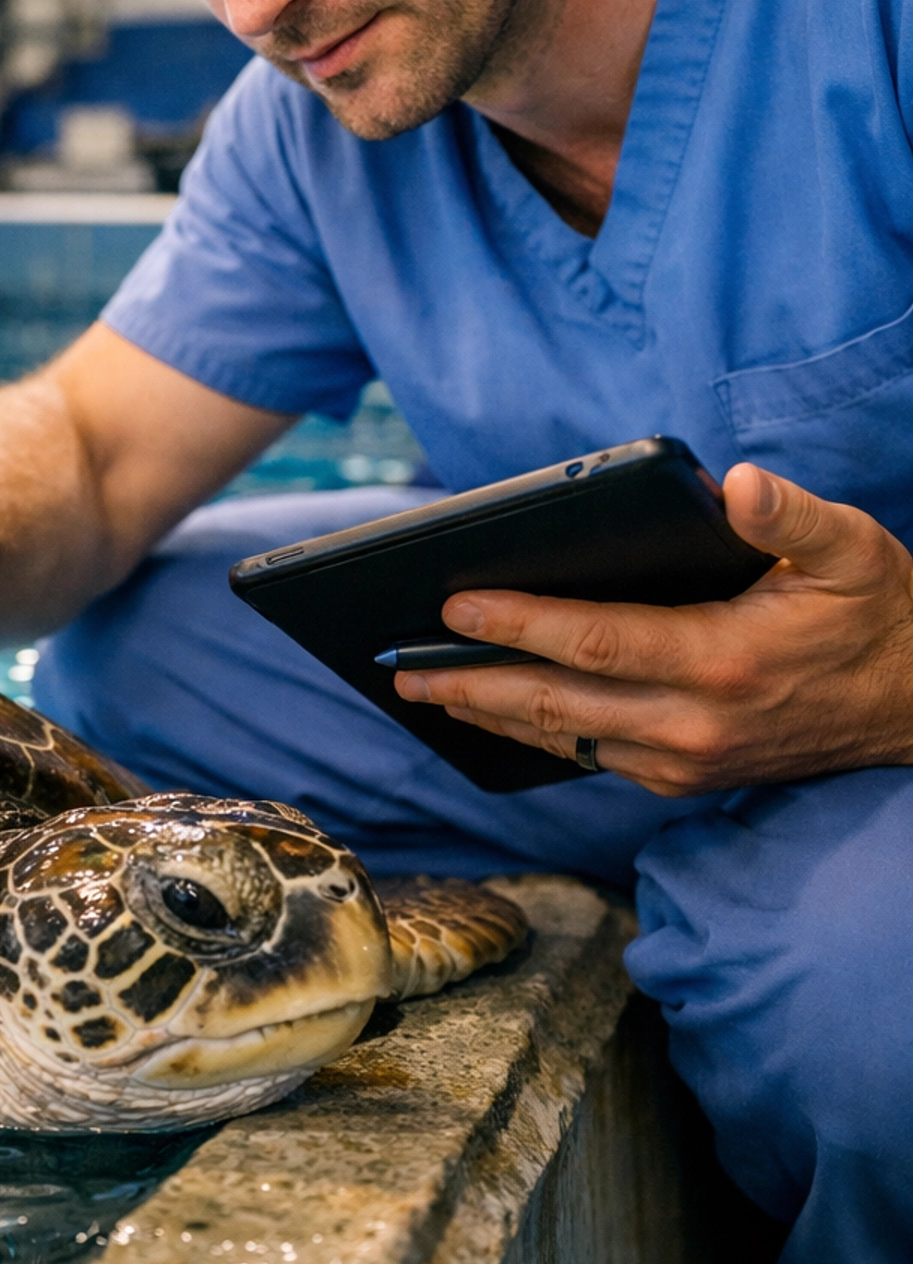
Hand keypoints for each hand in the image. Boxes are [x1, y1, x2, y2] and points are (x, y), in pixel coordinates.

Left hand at [392, 464, 912, 794]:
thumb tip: (738, 483)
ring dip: (488, 714)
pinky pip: (589, 755)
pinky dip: (532, 734)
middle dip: (470, 681)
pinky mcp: (682, 780)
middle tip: (399, 662)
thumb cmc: (878, 614)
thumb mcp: (854, 549)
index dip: (518, 622)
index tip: (452, 602)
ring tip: (422, 686)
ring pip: (563, 738)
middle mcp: (695, 724)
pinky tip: (491, 711)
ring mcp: (684, 762)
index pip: (596, 641)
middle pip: (555, 704)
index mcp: (724, 661)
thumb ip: (793, 516)